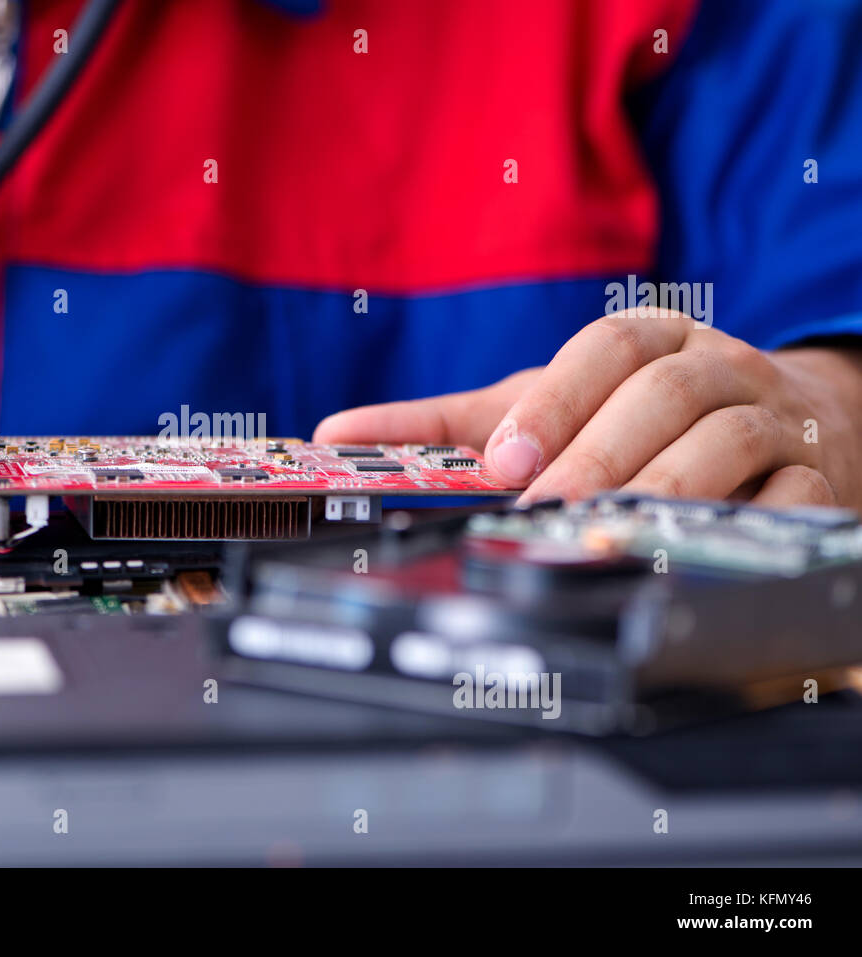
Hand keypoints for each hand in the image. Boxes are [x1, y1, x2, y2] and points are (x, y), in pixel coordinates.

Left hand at [314, 310, 861, 509]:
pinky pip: (797, 499)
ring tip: (603, 535)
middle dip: (600, 453)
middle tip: (544, 510)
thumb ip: (454, 425)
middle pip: (667, 392)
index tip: (506, 461)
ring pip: (729, 440)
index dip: (557, 400)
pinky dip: (748, 525)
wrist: (791, 425)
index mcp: (652, 340)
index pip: (609, 346)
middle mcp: (719, 366)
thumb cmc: (641, 419)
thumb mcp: (548, 410)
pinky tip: (691, 551)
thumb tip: (337, 434)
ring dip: (662, 489)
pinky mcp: (818, 480)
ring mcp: (775, 420)